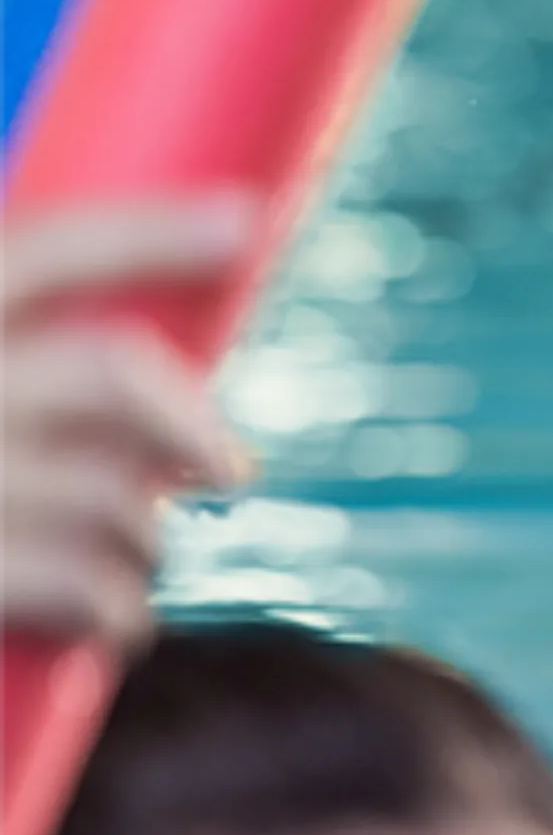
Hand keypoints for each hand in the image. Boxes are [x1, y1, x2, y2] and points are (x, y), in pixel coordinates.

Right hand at [0, 197, 252, 646]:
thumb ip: (24, 360)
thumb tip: (165, 387)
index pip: (45, 248)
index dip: (152, 231)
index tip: (247, 217)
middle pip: (116, 372)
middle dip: (194, 424)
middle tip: (228, 470)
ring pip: (119, 496)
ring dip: (146, 538)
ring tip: (127, 557)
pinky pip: (92, 588)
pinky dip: (121, 609)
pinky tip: (113, 616)